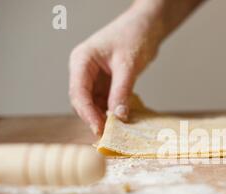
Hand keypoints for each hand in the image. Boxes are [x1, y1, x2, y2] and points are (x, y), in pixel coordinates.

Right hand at [69, 1, 163, 134]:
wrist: (147, 26)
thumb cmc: (134, 36)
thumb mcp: (128, 65)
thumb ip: (121, 91)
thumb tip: (118, 116)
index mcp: (82, 61)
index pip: (78, 92)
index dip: (87, 113)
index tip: (99, 129)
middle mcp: (83, 70)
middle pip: (82, 101)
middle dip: (93, 118)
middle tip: (108, 134)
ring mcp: (94, 77)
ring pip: (92, 104)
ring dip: (103, 117)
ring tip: (116, 130)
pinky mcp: (105, 83)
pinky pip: (104, 102)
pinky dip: (112, 111)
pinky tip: (122, 120)